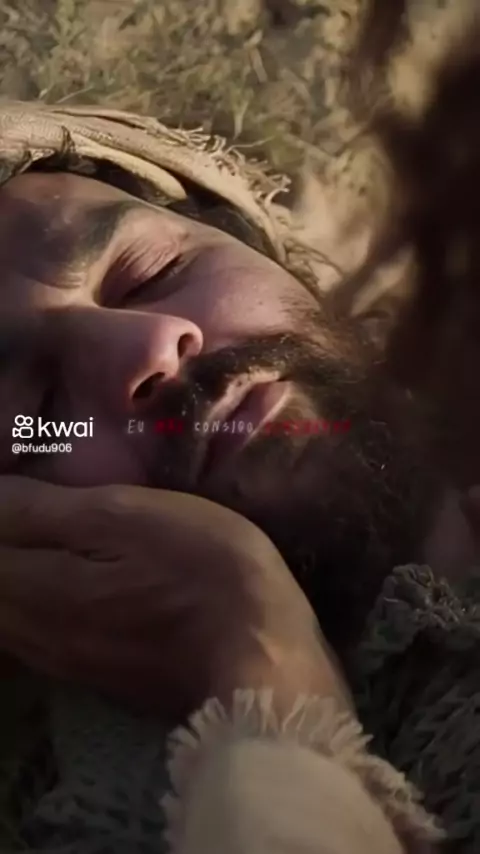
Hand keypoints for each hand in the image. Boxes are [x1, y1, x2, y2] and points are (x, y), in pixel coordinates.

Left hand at [0, 477, 351, 721]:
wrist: (260, 666)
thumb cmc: (203, 573)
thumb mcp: (129, 519)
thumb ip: (46, 511)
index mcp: (35, 585)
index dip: (5, 504)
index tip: (26, 483)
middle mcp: (31, 632)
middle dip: (9, 539)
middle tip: (31, 504)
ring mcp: (60, 660)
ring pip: (6, 614)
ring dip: (14, 569)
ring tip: (44, 534)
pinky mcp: (90, 674)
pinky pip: (29, 635)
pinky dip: (28, 600)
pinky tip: (60, 579)